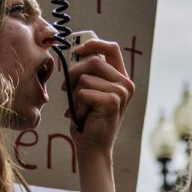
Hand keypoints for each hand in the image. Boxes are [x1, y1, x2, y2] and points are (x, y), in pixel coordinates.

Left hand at [61, 39, 134, 154]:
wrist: (92, 147)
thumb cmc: (87, 119)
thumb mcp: (88, 91)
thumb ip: (87, 73)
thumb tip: (75, 52)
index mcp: (121, 78)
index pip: (112, 48)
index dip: (93, 44)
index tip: (76, 51)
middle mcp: (125, 83)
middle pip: (93, 60)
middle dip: (73, 73)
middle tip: (66, 89)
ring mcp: (121, 92)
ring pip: (85, 78)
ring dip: (75, 95)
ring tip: (81, 109)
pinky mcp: (113, 101)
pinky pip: (83, 92)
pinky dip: (77, 105)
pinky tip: (84, 116)